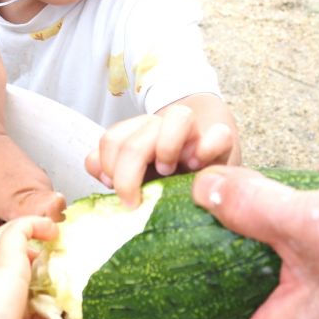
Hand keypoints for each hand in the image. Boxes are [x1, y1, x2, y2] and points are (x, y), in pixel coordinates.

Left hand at [0, 133, 65, 243]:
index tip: (35, 246)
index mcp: (19, 202)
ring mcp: (44, 183)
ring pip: (51, 213)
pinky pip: (46, 201)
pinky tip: (14, 206)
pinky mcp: (43, 179)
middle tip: (21, 239)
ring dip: (36, 221)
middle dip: (41, 235)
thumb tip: (10, 255)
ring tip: (11, 219)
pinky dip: (34, 209)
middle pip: (54, 223)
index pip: (52, 222)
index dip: (46, 237)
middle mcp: (39, 191)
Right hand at [0, 216, 81, 318]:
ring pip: (9, 239)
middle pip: (11, 262)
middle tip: (50, 269)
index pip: (16, 293)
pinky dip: (36, 224)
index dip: (34, 298)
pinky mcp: (6, 253)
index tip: (53, 311)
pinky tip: (51, 229)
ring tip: (50, 237)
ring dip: (29, 236)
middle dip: (30, 264)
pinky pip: (21, 228)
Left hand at [85, 104, 233, 206]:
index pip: (112, 140)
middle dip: (128, 174)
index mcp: (139, 135)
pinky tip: (198, 166)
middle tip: (134, 201)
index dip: (107, 165)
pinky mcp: (223, 141)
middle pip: (137, 139)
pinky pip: (218, 135)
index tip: (114, 189)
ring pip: (178, 117)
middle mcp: (163, 128)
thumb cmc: (171, 176)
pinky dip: (207, 148)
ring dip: (166, 148)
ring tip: (167, 172)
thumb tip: (95, 166)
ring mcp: (194, 132)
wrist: (213, 163)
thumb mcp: (138, 177)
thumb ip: (110, 168)